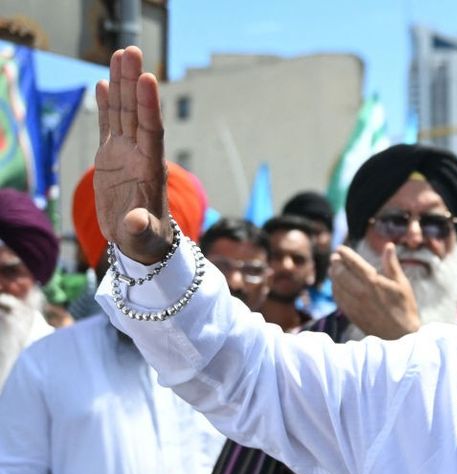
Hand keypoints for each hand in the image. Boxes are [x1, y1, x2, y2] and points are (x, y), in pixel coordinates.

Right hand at [94, 46, 171, 263]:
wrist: (140, 240)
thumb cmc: (146, 240)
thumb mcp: (144, 236)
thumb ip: (141, 227)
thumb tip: (135, 222)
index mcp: (151, 169)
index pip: (151, 130)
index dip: (148, 105)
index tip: (148, 78)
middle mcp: (141, 154)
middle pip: (137, 112)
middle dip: (134, 82)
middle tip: (132, 50)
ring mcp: (126, 153)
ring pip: (123, 111)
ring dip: (122, 83)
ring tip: (120, 54)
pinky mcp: (113, 156)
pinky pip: (111, 124)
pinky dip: (108, 104)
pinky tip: (104, 82)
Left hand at [329, 243, 421, 338]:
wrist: (401, 336)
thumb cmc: (405, 308)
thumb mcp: (402, 284)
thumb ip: (392, 264)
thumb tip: (388, 245)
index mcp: (374, 283)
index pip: (354, 263)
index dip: (345, 254)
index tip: (340, 248)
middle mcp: (361, 293)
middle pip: (341, 273)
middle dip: (336, 263)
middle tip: (335, 257)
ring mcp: (354, 305)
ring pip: (336, 286)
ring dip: (333, 275)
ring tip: (334, 269)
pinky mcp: (352, 315)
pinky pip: (338, 299)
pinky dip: (335, 289)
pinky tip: (337, 285)